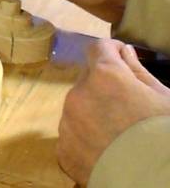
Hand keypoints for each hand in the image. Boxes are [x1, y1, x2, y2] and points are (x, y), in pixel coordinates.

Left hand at [57, 39, 169, 183]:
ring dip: (92, 113)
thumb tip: (124, 51)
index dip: (111, 52)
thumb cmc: (163, 133)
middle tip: (127, 106)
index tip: (122, 60)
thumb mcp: (162, 96)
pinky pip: (72, 136)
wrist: (153, 180)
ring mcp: (67, 124)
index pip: (98, 49)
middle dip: (103, 86)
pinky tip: (106, 150)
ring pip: (77, 108)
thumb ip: (137, 70)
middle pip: (87, 80)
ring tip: (117, 132)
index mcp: (103, 76)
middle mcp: (77, 95)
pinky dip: (85, 139)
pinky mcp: (63, 150)